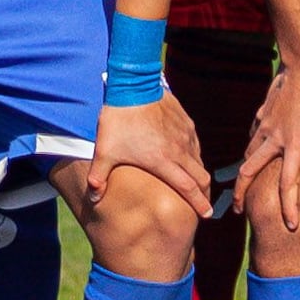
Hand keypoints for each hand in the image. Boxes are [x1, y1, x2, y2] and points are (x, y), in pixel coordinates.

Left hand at [90, 91, 211, 221]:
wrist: (132, 85)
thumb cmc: (118, 120)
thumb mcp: (105, 150)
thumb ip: (99, 176)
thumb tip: (93, 198)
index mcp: (164, 161)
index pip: (188, 188)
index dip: (199, 204)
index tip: (206, 215)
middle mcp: (180, 150)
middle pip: (202, 177)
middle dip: (205, 194)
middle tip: (204, 204)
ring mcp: (185, 134)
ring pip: (200, 160)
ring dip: (200, 174)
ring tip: (197, 184)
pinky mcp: (185, 121)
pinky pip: (196, 144)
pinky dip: (196, 155)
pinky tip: (189, 158)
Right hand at [236, 48, 299, 240]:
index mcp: (294, 147)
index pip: (287, 185)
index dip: (289, 207)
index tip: (290, 226)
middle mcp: (275, 139)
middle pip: (250, 172)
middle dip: (241, 193)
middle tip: (238, 210)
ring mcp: (266, 125)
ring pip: (248, 152)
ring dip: (244, 170)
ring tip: (242, 182)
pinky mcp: (263, 112)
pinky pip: (253, 134)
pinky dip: (251, 145)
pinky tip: (254, 148)